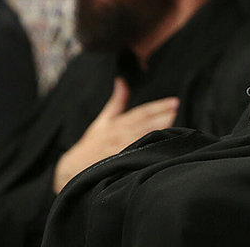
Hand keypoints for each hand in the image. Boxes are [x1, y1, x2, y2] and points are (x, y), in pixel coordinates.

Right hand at [53, 78, 177, 192]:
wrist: (73, 168)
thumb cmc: (92, 144)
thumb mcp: (103, 120)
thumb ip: (117, 101)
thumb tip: (122, 81)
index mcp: (116, 124)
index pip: (141, 112)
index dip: (157, 107)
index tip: (173, 102)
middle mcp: (118, 135)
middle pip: (142, 124)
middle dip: (161, 116)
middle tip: (177, 108)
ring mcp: (117, 150)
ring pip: (139, 138)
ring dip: (156, 130)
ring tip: (173, 122)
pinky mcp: (116, 163)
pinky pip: (133, 156)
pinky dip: (145, 150)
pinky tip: (158, 147)